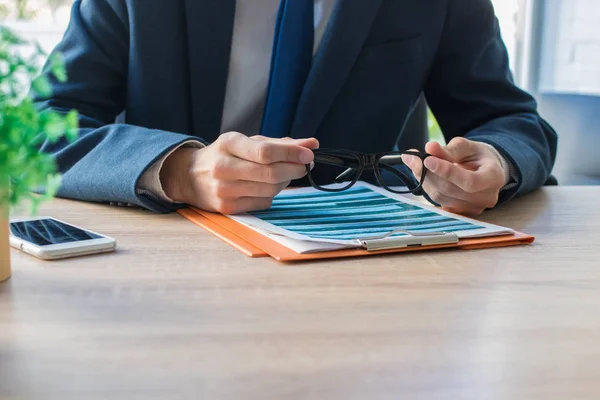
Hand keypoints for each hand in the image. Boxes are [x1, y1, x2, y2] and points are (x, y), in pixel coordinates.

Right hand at [160, 132, 318, 213]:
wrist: (191, 176)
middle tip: (304, 166)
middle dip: (294, 169)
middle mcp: (223, 166)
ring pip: (270, 190)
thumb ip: (280, 143)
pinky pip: (263, 202)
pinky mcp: (227, 208)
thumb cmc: (226, 155)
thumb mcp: (246, 142)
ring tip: (285, 174)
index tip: (309, 154)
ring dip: (285, 182)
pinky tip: (265, 187)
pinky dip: (271, 195)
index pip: (265, 152)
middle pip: (271, 173)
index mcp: (229, 144)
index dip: (291, 154)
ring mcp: (224, 190)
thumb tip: (312, 143)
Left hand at [402, 137, 507, 215]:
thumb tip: (430, 148)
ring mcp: (473, 208)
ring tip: (416, 163)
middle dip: (428, 173)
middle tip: (412, 157)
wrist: (485, 170)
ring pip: (440, 197)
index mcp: (494, 178)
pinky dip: (427, 187)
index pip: (469, 181)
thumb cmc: (478, 156)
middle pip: (450, 189)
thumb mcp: (467, 147)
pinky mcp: (460, 213)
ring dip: (424, 179)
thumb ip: (450, 149)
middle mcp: (486, 197)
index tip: (427, 159)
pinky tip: (422, 174)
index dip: (446, 171)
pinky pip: (437, 201)